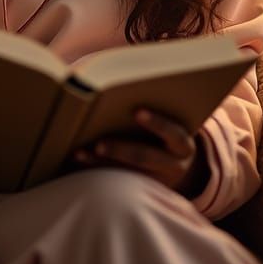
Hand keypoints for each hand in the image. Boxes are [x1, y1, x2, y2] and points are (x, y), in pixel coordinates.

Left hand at [73, 108, 209, 195]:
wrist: (177, 167)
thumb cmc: (167, 133)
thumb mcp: (171, 125)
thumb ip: (153, 111)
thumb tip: (128, 75)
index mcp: (183, 144)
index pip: (172, 132)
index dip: (156, 122)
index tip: (137, 112)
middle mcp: (174, 165)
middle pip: (146, 157)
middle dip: (120, 150)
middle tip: (99, 144)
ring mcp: (157, 180)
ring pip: (127, 173)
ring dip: (101, 163)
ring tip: (79, 153)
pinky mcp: (140, 189)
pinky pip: (117, 182)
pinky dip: (96, 171)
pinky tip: (79, 161)